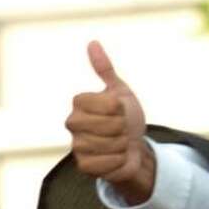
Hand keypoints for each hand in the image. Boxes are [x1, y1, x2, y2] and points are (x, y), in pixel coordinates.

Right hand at [66, 41, 155, 204]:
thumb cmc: (126, 116)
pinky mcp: (83, 165)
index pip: (106, 104)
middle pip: (109, 125)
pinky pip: (106, 163)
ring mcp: (76, 145)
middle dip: (124, 128)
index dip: (120, 108)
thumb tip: (93, 42)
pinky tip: (117, 157)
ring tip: (120, 142)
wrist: (135, 146)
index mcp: (80, 103)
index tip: (120, 109)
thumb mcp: (121, 91)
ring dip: (123, 145)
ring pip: (109, 145)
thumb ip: (105, 69)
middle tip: (121, 129)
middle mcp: (72, 123)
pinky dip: (119, 161)